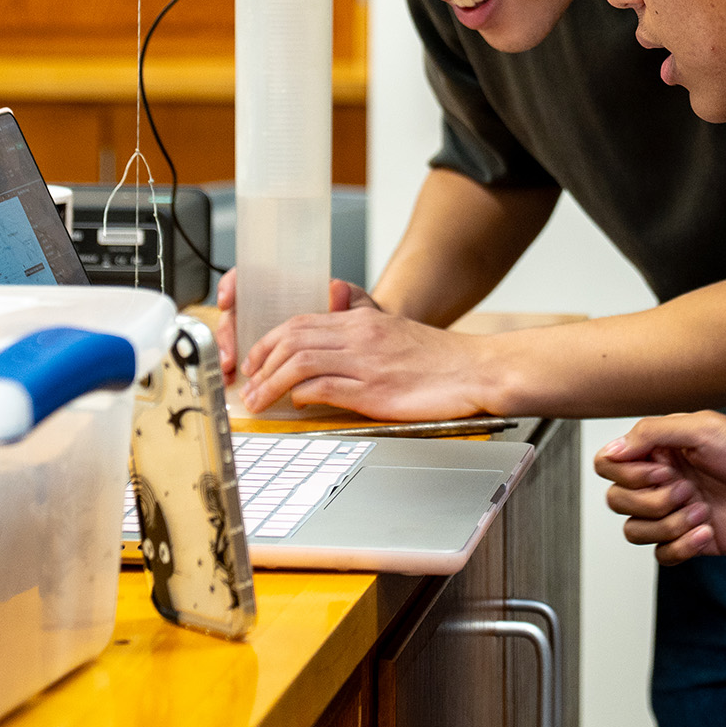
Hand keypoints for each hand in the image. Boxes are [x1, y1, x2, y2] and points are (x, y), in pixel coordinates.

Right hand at [214, 274, 373, 381]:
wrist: (373, 351)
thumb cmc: (363, 325)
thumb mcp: (360, 310)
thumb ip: (349, 300)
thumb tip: (337, 290)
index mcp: (293, 288)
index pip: (253, 277)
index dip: (233, 285)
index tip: (227, 301)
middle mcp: (275, 306)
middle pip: (238, 311)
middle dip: (227, 333)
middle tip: (229, 354)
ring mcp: (270, 330)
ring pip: (237, 336)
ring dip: (228, 352)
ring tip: (230, 371)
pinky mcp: (272, 354)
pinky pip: (248, 357)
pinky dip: (236, 367)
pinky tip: (233, 379)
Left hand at [238, 303, 502, 418]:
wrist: (477, 371)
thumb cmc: (440, 361)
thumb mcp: (394, 335)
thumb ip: (361, 335)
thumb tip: (328, 351)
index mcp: (362, 322)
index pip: (298, 322)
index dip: (268, 341)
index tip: (256, 361)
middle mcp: (359, 336)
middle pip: (292, 338)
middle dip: (261, 362)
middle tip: (248, 384)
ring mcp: (366, 362)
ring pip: (300, 362)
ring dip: (271, 383)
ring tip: (259, 401)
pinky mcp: (375, 391)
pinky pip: (325, 387)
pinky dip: (302, 394)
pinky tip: (295, 404)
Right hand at [596, 412, 725, 563]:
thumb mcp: (703, 428)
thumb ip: (651, 434)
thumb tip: (610, 451)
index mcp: (661, 450)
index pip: (609, 464)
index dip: (627, 474)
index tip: (663, 471)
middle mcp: (664, 480)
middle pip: (616, 500)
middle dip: (650, 501)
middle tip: (688, 491)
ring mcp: (677, 513)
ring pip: (634, 530)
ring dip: (666, 525)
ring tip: (702, 513)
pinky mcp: (693, 542)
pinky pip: (661, 555)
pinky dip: (681, 547)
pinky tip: (709, 532)